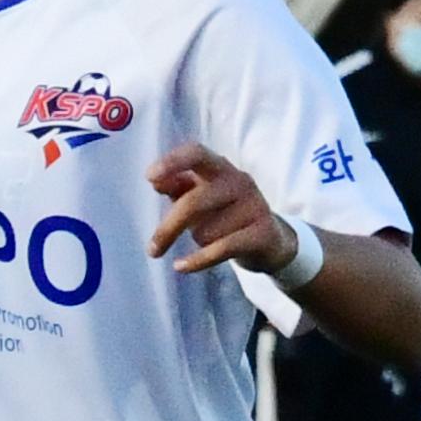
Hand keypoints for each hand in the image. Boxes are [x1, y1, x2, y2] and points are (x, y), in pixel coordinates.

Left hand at [146, 145, 299, 278]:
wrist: (271, 240)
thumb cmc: (226, 214)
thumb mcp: (200, 198)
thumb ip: (177, 187)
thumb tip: (155, 180)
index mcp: (220, 168)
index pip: (197, 154)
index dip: (173, 162)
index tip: (149, 176)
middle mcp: (239, 181)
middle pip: (193, 201)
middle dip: (169, 228)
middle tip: (152, 250)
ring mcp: (254, 205)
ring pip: (206, 231)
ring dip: (199, 241)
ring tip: (210, 241)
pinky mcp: (263, 233)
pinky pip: (221, 248)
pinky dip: (197, 261)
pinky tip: (181, 266)